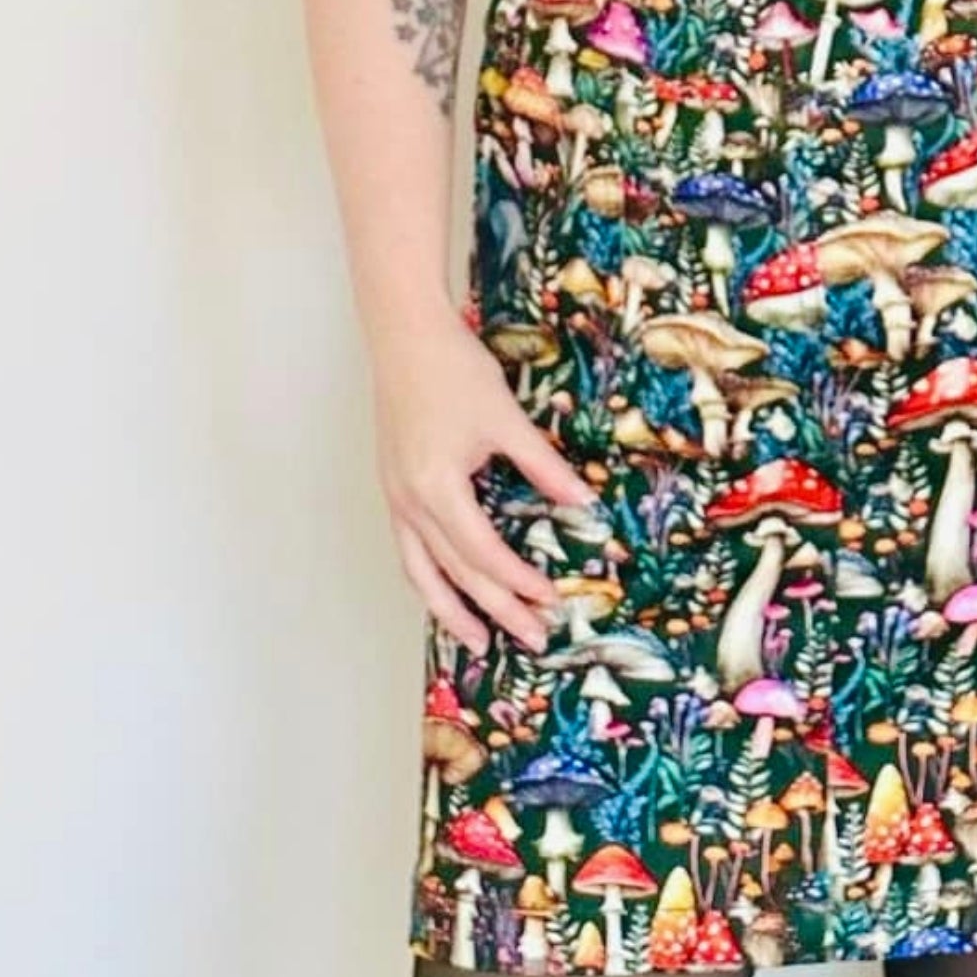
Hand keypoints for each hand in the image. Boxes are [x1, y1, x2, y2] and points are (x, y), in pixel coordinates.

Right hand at [368, 296, 598, 657]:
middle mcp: (409, 503)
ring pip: (421, 571)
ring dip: (450, 609)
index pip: (482, 553)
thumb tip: (583, 501)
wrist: (405, 334)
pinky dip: (429, 577)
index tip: (551, 599)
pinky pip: (409, 548)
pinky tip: (446, 589)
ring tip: (477, 641)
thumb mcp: (506, 419)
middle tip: (531, 637)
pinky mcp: (393, 486)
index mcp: (436, 489)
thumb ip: (544, 466)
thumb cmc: (453, 369)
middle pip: (454, 573)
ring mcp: (395, 497)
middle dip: (495, 609)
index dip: (518, 581)